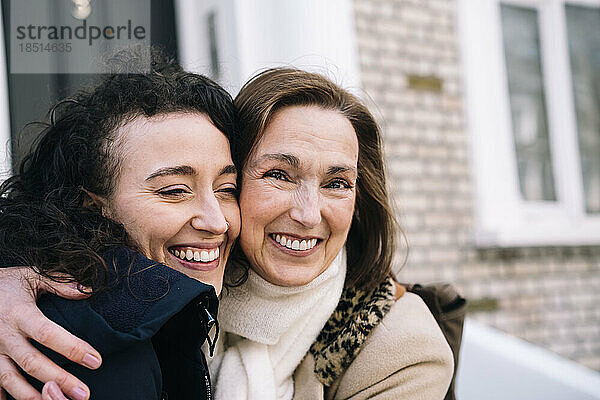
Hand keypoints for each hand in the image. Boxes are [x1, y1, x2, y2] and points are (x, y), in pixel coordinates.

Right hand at [0, 267, 101, 399]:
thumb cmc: (6, 284)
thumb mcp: (31, 277)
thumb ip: (60, 284)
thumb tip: (89, 290)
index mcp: (20, 314)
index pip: (48, 334)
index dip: (72, 348)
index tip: (95, 360)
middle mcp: (4, 335)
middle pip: (33, 363)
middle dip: (59, 380)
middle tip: (83, 393)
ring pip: (11, 379)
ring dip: (35, 396)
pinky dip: (5, 396)